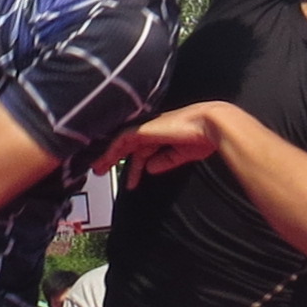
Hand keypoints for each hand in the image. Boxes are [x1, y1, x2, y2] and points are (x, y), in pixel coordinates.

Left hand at [111, 103, 232, 180]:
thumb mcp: (180, 155)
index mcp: (162, 133)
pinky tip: (105, 161)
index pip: (142, 149)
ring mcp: (146, 127)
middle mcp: (152, 129)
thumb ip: (165, 160)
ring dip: (108, 156)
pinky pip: (120, 139)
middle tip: (102, 171)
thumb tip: (149, 169)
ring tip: (99, 170)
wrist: (208, 125)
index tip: (130, 181)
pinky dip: (111, 150)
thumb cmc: (201, 137)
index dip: (135, 165)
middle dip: (114, 159)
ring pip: (120, 141)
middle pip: (127, 145)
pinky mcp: (142, 128)